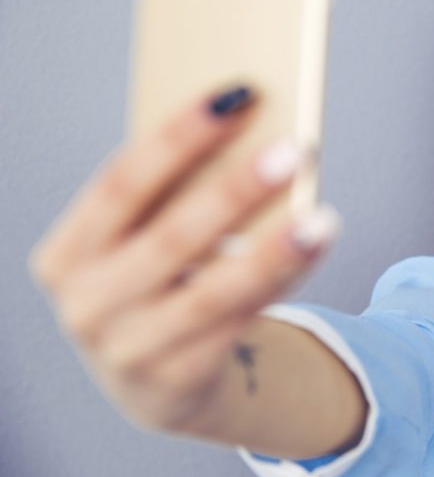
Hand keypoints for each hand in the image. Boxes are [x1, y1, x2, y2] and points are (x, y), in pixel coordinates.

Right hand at [27, 84, 338, 433]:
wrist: (153, 382)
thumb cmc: (156, 281)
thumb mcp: (141, 243)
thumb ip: (175, 196)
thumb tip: (253, 124)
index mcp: (67, 252)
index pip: (121, 183)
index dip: (181, 136)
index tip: (240, 93)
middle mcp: (87, 303)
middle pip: (172, 237)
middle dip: (236, 190)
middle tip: (294, 148)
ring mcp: (128, 350)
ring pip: (214, 291)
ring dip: (274, 251)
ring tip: (323, 216)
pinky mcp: (177, 382)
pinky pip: (242, 321)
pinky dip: (283, 278)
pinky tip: (317, 242)